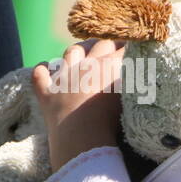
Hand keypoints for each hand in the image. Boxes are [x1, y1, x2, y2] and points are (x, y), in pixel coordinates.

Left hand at [31, 38, 125, 171]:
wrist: (82, 137)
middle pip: (100, 45)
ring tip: (83, 54)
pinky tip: (46, 70)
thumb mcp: (131, 98)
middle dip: (109, 44)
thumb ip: (135, 82)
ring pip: (71, 53)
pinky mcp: (47, 93)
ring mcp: (64, 78)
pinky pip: (40, 75)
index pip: (123, 48)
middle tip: (115, 49)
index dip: (131, 46)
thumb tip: (140, 74)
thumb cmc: (112, 121)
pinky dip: (44, 71)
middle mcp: (86, 65)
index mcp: (109, 66)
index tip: (137, 47)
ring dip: (78, 51)